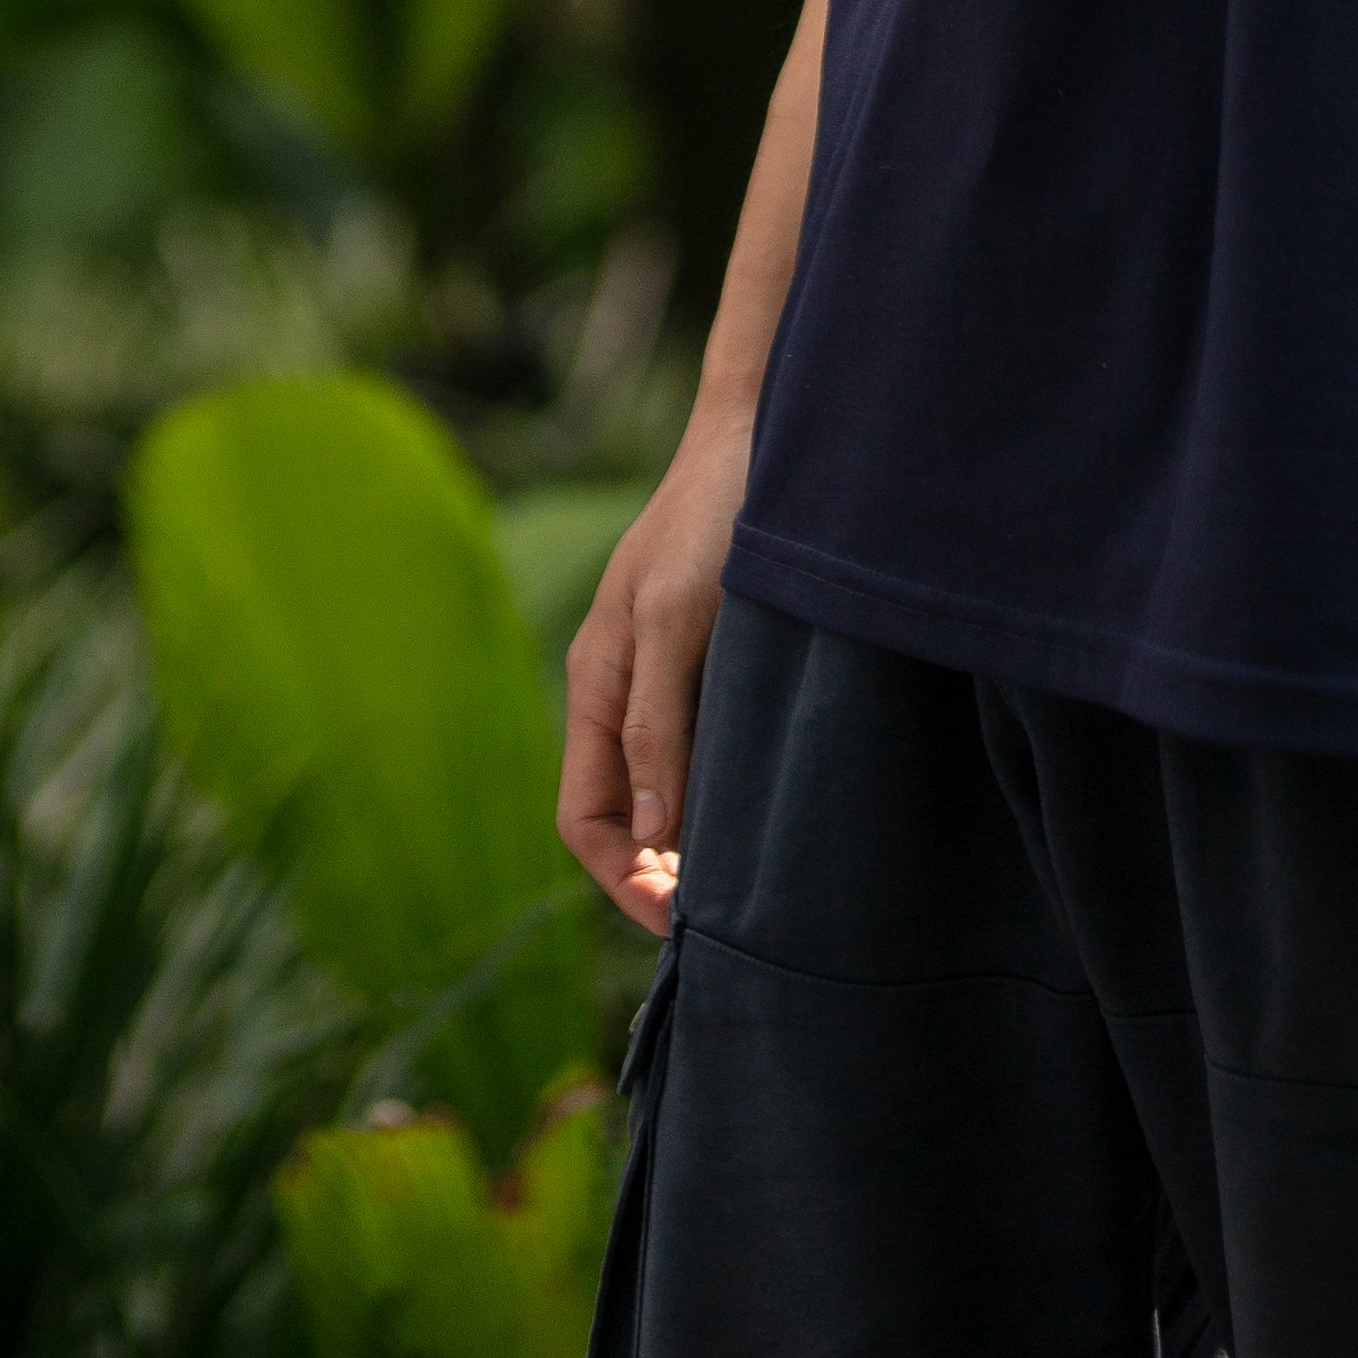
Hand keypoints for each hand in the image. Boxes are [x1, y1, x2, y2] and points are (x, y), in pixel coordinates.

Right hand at [557, 411, 750, 936]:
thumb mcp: (677, 620)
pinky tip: (772, 812)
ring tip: (758, 881)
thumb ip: (659, 722)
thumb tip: (652, 833)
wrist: (763, 437)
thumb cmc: (713, 521)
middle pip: (622, 817)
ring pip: (665, 794)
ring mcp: (667, 679)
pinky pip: (702, 758)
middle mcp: (626, 692)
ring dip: (695, 843)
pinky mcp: (711, 666)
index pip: (584, 818)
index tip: (684, 921)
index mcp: (598, 684)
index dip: (623, 879)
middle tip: (731, 918)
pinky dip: (724, 800)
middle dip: (658, 875)